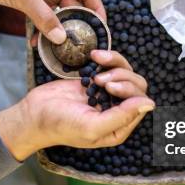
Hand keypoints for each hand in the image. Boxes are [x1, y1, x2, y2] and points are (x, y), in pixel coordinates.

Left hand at [0, 0, 104, 43]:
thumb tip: (61, 38)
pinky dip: (42, 31)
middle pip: (75, 6)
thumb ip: (44, 18)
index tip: (102, 28)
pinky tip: (37, 44)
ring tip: (61, 49)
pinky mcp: (29, 2)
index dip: (97, 10)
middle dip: (78, 25)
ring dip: (58, 31)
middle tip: (83, 44)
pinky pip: (42, 19)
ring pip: (58, 15)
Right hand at [0, 50, 153, 160]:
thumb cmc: (60, 125)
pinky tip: (94, 57)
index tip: (106, 87)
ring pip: (127, 72)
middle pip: (137, 86)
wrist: (34, 113)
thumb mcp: (91, 126)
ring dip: (114, 66)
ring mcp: (107, 94)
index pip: (141, 104)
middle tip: (99, 80)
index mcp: (120, 127)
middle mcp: (118, 111)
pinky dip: (107, 58)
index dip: (129, 92)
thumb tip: (150, 104)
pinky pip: (113, 64)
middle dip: (121, 78)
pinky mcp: (96, 78)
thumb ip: (122, 116)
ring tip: (96, 69)